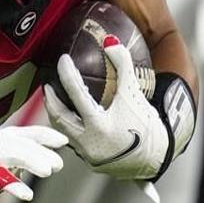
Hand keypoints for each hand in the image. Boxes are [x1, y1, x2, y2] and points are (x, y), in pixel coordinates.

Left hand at [43, 37, 167, 179]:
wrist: (156, 158)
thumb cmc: (146, 126)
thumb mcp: (135, 94)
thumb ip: (124, 66)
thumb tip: (110, 42)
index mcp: (99, 125)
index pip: (76, 93)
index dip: (67, 73)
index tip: (62, 59)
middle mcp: (89, 141)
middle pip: (59, 115)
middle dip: (50, 98)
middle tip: (46, 83)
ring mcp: (86, 153)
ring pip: (62, 130)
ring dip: (56, 113)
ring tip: (53, 98)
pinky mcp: (87, 160)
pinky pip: (71, 140)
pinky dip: (66, 126)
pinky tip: (66, 115)